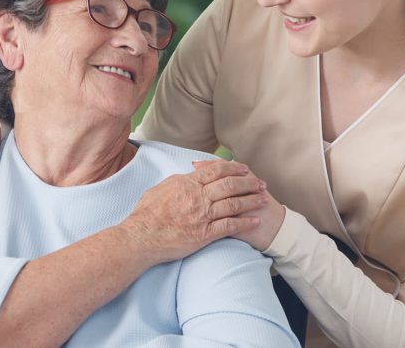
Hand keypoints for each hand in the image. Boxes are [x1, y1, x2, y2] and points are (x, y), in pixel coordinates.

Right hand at [117, 160, 267, 265]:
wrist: (141, 237)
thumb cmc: (146, 214)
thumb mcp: (160, 188)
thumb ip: (178, 181)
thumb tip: (189, 176)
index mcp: (187, 184)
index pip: (216, 170)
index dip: (234, 168)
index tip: (244, 169)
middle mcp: (198, 197)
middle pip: (230, 185)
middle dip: (249, 183)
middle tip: (261, 183)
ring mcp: (202, 216)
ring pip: (234, 204)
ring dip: (251, 201)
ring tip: (264, 199)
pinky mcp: (204, 234)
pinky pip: (230, 226)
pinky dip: (245, 223)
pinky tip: (255, 221)